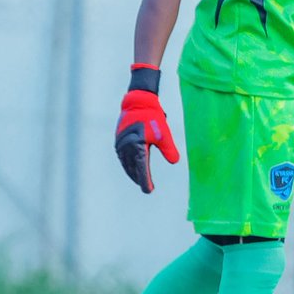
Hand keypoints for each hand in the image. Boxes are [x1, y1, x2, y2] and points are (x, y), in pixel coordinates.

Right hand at [114, 65, 179, 193]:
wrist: (138, 102)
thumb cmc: (153, 118)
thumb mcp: (164, 133)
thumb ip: (169, 149)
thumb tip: (175, 162)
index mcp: (137, 146)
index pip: (141, 169)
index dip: (145, 181)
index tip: (149, 190)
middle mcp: (126, 147)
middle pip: (132, 168)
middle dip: (139, 178)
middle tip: (147, 187)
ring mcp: (120, 144)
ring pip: (126, 163)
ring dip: (132, 172)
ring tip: (140, 179)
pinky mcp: (118, 140)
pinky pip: (122, 157)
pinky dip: (127, 164)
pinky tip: (131, 167)